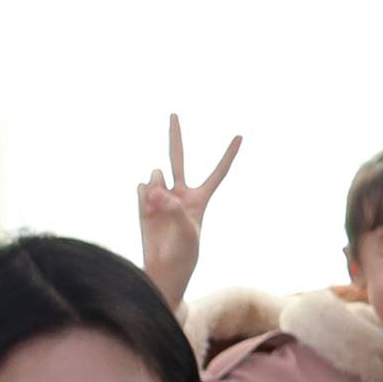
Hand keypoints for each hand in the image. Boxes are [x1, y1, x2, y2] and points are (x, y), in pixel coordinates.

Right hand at [136, 114, 240, 308]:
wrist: (163, 268)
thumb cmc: (184, 253)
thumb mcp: (188, 232)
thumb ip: (175, 207)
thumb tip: (156, 188)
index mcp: (200, 199)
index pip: (218, 172)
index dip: (228, 155)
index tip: (240, 136)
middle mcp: (180, 193)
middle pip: (178, 158)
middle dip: (175, 135)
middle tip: (174, 113)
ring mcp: (160, 196)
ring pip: (156, 175)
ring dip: (156, 188)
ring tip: (158, 208)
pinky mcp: (144, 202)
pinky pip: (142, 189)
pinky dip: (144, 198)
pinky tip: (147, 212)